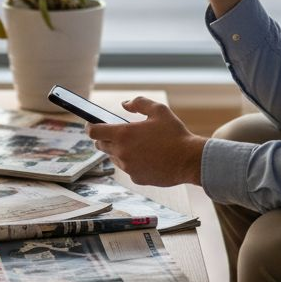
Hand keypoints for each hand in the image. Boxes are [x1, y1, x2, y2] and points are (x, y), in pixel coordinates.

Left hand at [86, 97, 206, 187]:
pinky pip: (127, 168)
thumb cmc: (175, 133)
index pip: (94, 132)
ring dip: (118, 150)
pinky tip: (146, 157)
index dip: (90, 127)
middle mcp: (122, 152)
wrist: (190, 160)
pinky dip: (132, 162)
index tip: (91, 125)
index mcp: (123, 134)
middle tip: (116, 133)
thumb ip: (139, 103)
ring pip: (113, 157)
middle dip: (105, 138)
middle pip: (100, 145)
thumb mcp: (159, 110)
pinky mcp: (136, 178)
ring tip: (136, 145)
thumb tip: (124, 104)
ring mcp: (128, 167)